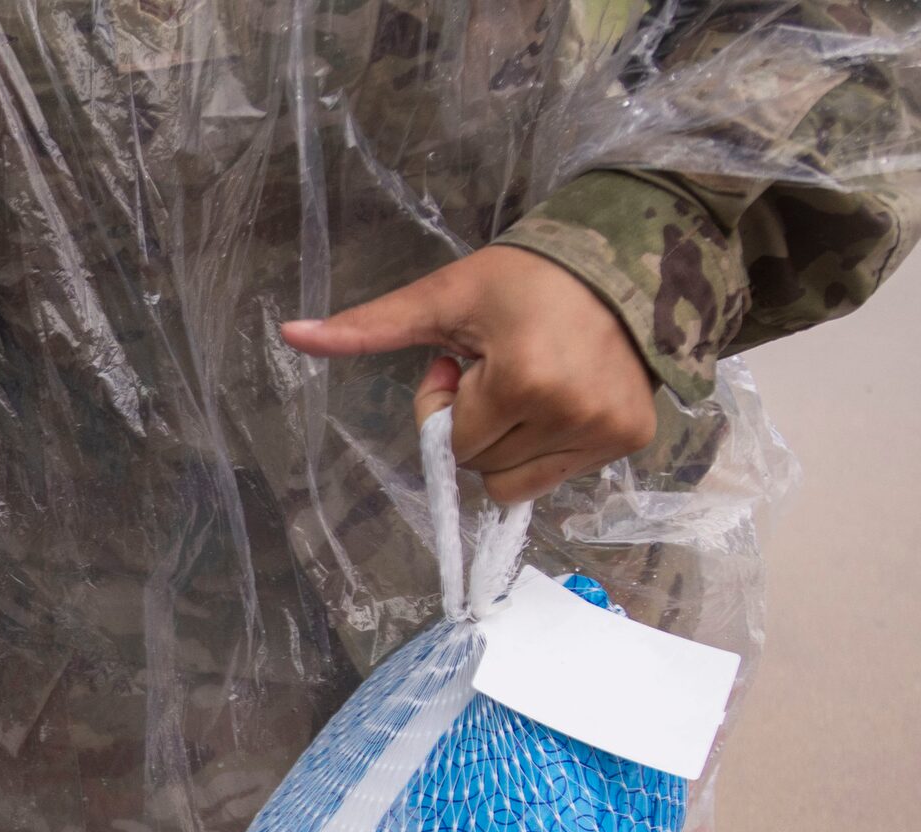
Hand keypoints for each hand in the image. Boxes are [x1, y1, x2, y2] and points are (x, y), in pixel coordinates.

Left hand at [280, 246, 657, 504]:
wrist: (621, 260)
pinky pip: (559, 476)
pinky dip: (546, 448)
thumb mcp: (443, 297)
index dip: (447, 407)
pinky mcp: (631, 438)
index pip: (455, 445)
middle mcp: (573, 413)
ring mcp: (607, 430)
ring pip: (517, 482)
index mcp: (525, 380)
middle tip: (498, 370)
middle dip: (478, 426)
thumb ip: (370, 326)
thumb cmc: (526, 277)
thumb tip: (289, 333)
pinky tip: (559, 399)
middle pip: (483, 468)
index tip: (464, 362)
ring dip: (509, 442)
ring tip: (529, 384)